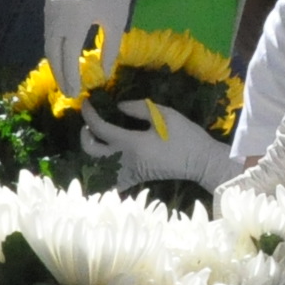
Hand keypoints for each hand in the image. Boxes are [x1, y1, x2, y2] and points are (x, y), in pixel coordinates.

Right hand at [44, 0, 144, 95]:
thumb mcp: (117, 24)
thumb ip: (110, 50)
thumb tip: (103, 75)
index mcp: (78, 14)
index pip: (69, 53)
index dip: (70, 75)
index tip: (75, 92)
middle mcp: (59, 9)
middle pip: (54, 50)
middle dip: (60, 74)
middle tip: (68, 92)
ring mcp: (51, 5)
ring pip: (49, 42)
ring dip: (56, 62)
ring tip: (66, 81)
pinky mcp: (49, 2)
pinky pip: (49, 31)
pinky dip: (55, 47)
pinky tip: (61, 61)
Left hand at [79, 99, 240, 190]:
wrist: (200, 161)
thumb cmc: (185, 136)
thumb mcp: (164, 114)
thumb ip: (138, 109)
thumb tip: (119, 107)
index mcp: (131, 143)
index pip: (99, 128)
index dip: (89, 114)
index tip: (86, 103)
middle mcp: (125, 160)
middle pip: (91, 152)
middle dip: (84, 135)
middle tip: (89, 123)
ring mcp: (130, 172)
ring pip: (98, 168)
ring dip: (92, 153)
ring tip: (97, 140)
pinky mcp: (137, 178)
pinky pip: (112, 181)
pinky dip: (104, 173)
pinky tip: (107, 161)